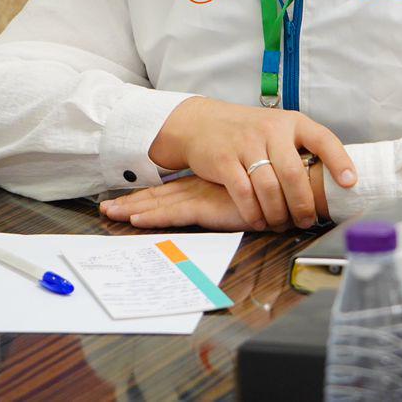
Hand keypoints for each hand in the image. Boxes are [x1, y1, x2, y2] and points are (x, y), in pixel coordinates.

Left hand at [101, 175, 264, 230]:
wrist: (295, 184)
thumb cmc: (278, 188)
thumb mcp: (250, 194)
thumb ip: (237, 199)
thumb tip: (233, 207)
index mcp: (208, 183)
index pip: (172, 191)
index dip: (149, 195)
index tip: (128, 200)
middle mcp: (201, 187)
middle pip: (159, 195)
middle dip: (132, 201)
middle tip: (107, 207)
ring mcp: (203, 196)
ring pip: (160, 204)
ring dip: (134, 208)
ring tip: (111, 212)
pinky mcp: (209, 207)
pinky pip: (174, 214)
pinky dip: (154, 215)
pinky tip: (135, 218)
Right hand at [147, 97, 354, 230]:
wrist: (202, 123)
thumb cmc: (249, 132)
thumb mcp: (278, 129)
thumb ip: (300, 149)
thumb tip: (333, 182)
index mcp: (292, 122)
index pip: (322, 138)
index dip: (339, 161)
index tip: (349, 183)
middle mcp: (271, 129)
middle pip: (293, 173)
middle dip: (303, 204)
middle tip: (306, 221)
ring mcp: (246, 144)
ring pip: (269, 188)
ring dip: (278, 213)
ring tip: (281, 224)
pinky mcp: (224, 160)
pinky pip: (244, 193)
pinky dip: (254, 213)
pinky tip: (259, 221)